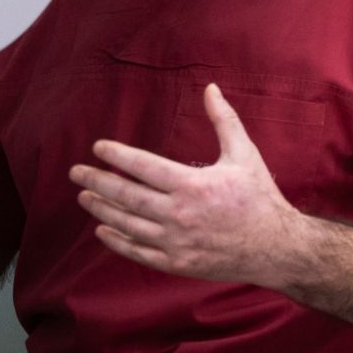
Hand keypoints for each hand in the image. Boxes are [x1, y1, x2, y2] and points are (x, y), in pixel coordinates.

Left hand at [71, 84, 304, 285]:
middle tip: (76, 173)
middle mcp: (179, 214)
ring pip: (127, 224)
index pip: (143, 166)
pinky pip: (139, 253)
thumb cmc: (259, 197)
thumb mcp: (245, 154)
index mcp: (192, 185)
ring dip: (102, 210)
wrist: (275, 247)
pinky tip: (104, 230)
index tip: (98, 147)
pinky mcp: (177, 263)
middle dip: (97, 182)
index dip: (117, 155)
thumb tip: (210, 88)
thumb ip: (224, 120)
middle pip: (126, 196)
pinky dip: (117, 241)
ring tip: (84, 198)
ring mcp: (176, 242)